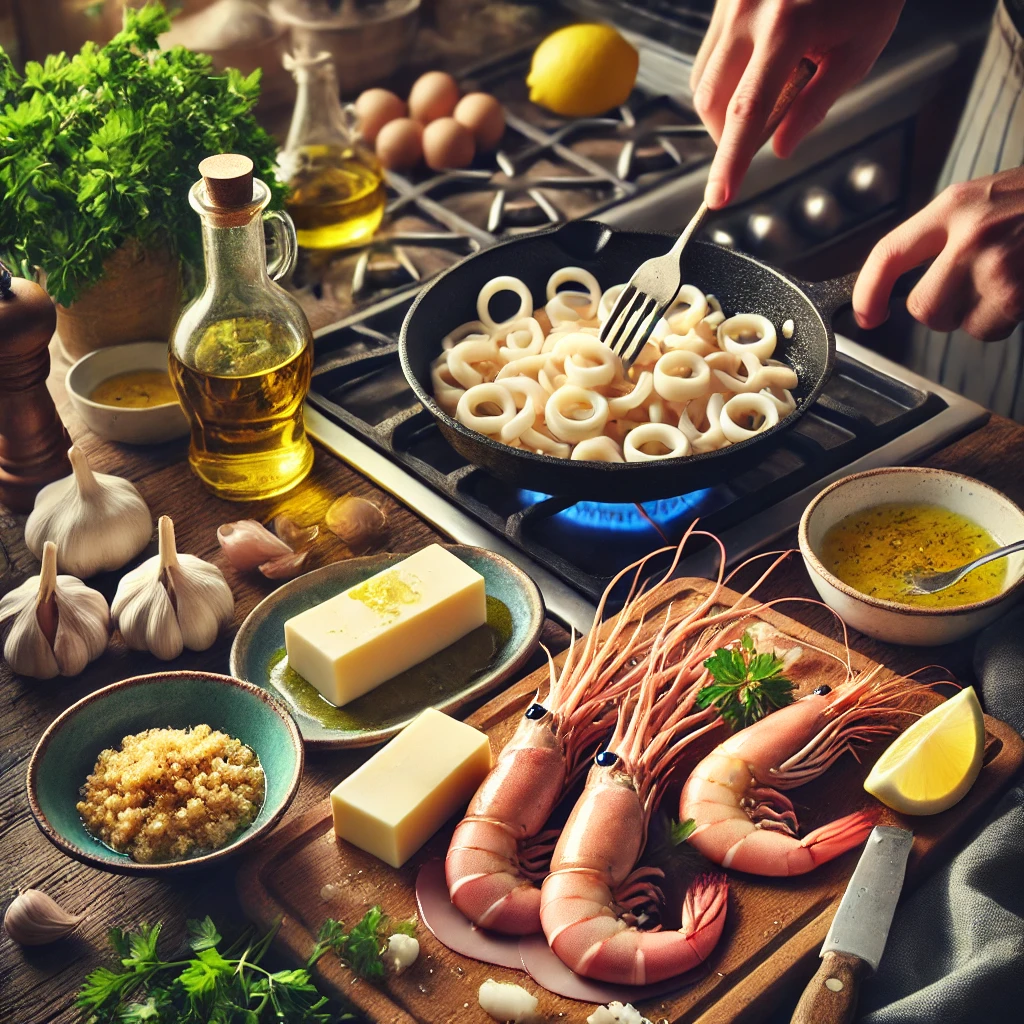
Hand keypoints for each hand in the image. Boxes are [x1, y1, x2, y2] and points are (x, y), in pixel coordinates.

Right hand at [691, 0, 904, 208]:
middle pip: (711, 100)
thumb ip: (815, 103)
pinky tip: (760, 61)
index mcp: (787, 26)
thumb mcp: (858, 51)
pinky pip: (710, 52)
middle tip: (762, 132)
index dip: (730, 160)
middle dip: (726, 132)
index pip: (748, 111)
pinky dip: (728, 74)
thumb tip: (780, 146)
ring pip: (703, 79)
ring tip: (770, 85)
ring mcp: (731, 0)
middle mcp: (748, 10)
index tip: (718, 197)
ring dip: (726, 103)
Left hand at [854, 167, 1023, 340]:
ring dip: (977, 316)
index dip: (868, 292)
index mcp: (954, 205)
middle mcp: (969, 232)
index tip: (866, 316)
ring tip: (1007, 283)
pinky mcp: (1015, 291)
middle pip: (921, 308)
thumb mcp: (987, 200)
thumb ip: (946, 233)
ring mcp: (996, 263)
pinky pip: (989, 329)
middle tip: (970, 293)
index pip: (888, 254)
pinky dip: (1004, 320)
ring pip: (957, 323)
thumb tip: (905, 279)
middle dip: (942, 313)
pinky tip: (1022, 291)